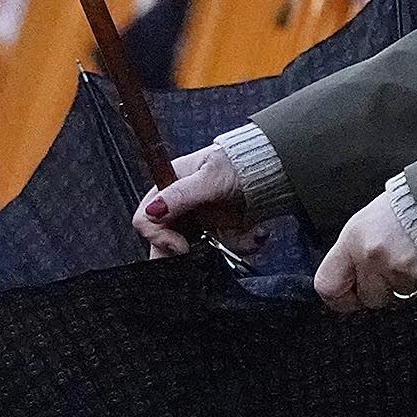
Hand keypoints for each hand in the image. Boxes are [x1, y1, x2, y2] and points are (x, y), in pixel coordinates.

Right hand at [135, 143, 257, 255]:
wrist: (271, 167)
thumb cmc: (237, 163)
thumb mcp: (209, 177)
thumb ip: (181, 195)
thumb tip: (152, 212)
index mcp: (168, 189)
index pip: (145, 220)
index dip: (158, 236)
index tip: (182, 245)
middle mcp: (179, 208)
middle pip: (163, 243)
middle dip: (185, 254)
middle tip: (204, 252)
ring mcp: (198, 222)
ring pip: (193, 253)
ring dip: (218, 251)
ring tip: (240, 237)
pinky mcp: (218, 233)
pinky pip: (221, 251)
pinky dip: (240, 246)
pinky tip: (254, 234)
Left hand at [315, 190, 416, 311]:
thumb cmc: (410, 202)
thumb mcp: (369, 220)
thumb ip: (355, 250)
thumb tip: (349, 276)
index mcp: (353, 240)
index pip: (328, 285)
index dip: (340, 297)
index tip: (353, 295)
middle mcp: (373, 257)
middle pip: (369, 298)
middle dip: (383, 289)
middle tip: (396, 267)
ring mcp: (401, 269)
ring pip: (400, 296)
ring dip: (409, 282)